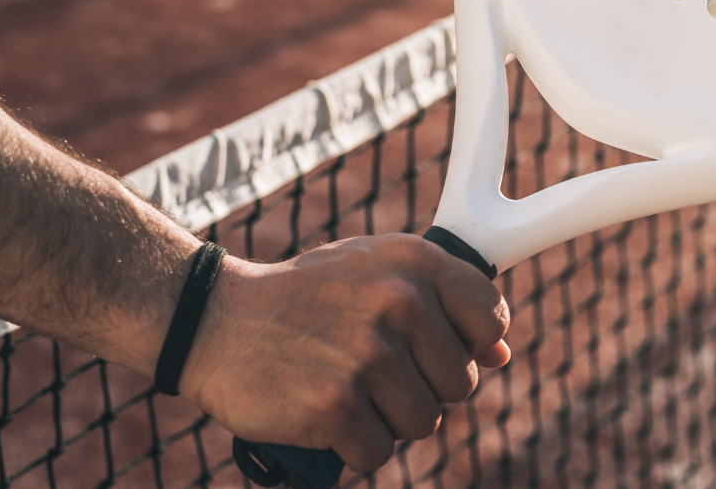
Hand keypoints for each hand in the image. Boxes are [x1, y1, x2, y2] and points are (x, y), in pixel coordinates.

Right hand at [179, 233, 510, 472]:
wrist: (214, 320)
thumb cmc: (306, 298)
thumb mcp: (376, 273)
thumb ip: (443, 304)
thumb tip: (501, 354)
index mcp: (417, 261)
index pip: (490, 318)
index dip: (469, 344)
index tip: (431, 348)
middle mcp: (399, 302)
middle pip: (460, 384)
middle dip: (421, 389)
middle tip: (370, 369)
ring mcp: (368, 355)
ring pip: (424, 424)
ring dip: (387, 421)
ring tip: (346, 388)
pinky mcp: (335, 405)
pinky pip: (379, 453)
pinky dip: (353, 447)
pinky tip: (324, 415)